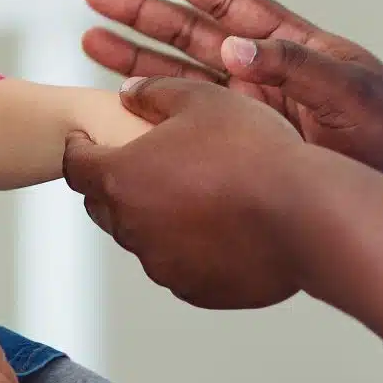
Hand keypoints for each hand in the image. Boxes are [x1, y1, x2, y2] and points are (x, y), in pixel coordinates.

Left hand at [62, 77, 308, 308]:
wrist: (306, 214)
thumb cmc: (255, 151)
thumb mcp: (203, 99)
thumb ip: (155, 92)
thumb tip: (127, 92)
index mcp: (123, 175)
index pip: (77, 163)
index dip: (80, 147)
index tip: (88, 140)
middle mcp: (133, 226)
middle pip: (102, 204)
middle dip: (112, 182)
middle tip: (139, 163)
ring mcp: (161, 264)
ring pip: (140, 237)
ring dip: (151, 217)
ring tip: (187, 193)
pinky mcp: (193, 289)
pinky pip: (176, 266)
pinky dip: (184, 248)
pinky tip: (215, 228)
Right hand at [84, 0, 382, 181]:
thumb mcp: (347, 90)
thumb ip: (291, 66)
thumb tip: (233, 48)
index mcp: (292, 43)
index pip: (231, 3)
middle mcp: (264, 69)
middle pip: (192, 33)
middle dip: (144, 13)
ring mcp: (250, 105)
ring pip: (181, 73)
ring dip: (137, 56)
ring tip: (90, 38)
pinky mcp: (243, 139)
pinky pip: (190, 117)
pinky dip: (156, 106)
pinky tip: (121, 98)